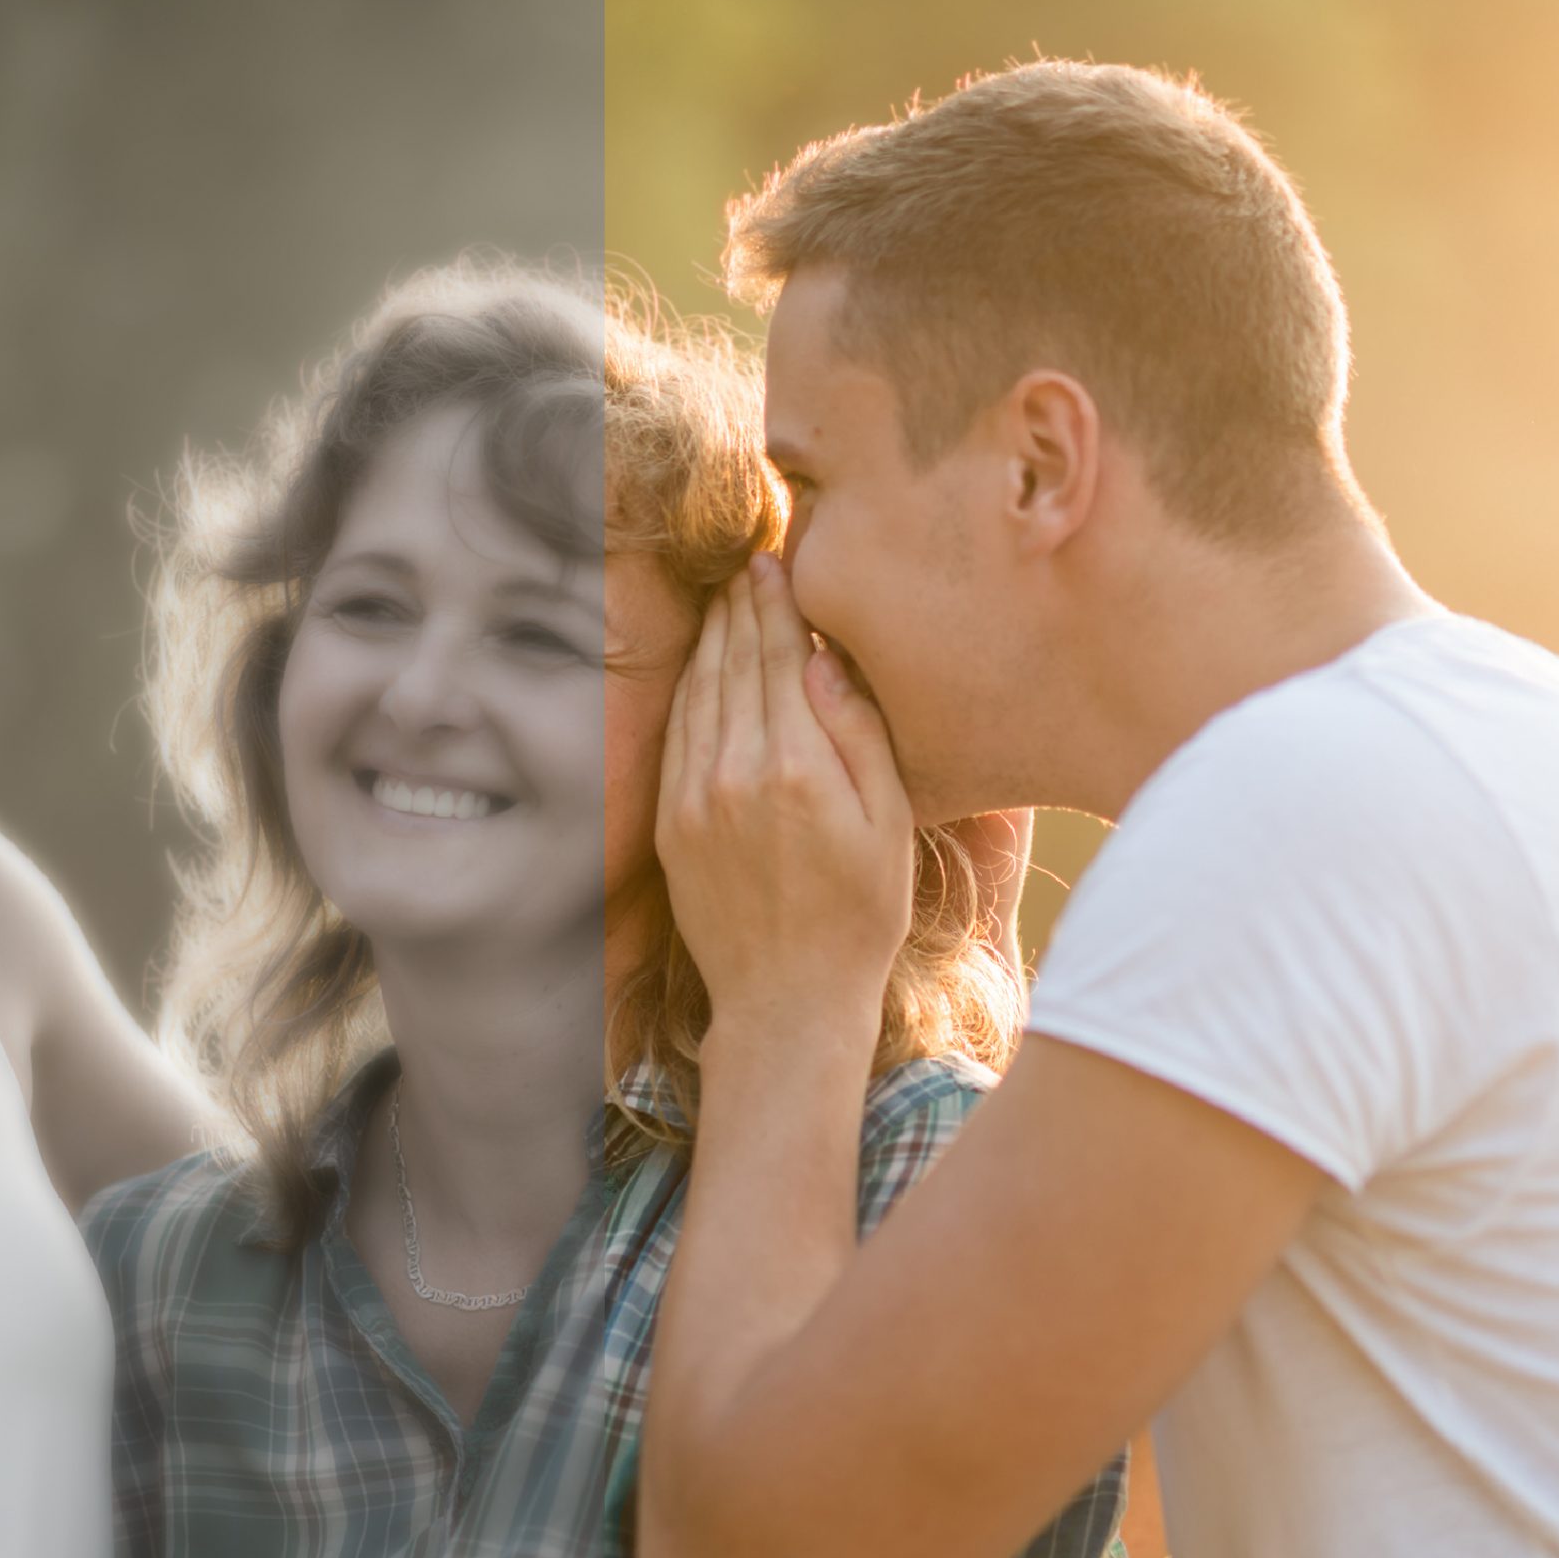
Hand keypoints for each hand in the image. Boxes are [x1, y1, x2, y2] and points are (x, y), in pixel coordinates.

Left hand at [657, 553, 914, 1058]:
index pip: (777, 656)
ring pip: (698, 691)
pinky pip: (678, 733)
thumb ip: (860, 734)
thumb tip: (824, 657)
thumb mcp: (888, 824)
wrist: (787, 1000)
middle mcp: (734, 772)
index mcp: (796, 766)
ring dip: (709, 638)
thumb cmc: (859, 915)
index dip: (774, 600)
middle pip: (732, 662)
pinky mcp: (670, 821)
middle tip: (745, 559)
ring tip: (724, 597)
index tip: (773, 557)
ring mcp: (692, 796)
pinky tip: (701, 666)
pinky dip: (689, 688)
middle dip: (738, 605)